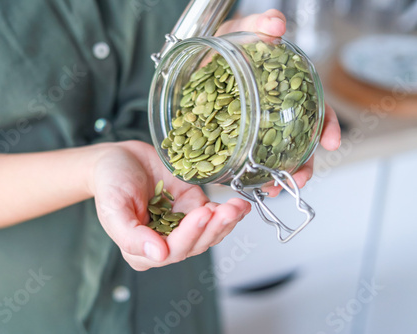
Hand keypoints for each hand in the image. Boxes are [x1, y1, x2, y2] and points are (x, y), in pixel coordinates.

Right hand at [91, 141, 250, 270]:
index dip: (190, 234)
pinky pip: (214, 215)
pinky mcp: (193, 206)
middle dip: (214, 228)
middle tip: (227, 210)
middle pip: (196, 244)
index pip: (172, 250)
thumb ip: (131, 236)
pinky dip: (229, 212)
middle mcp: (165, 241)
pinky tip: (240, 205)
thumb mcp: (112, 209)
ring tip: (236, 207)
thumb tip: (159, 256)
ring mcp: (182, 224)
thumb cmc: (109, 183)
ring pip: (209, 233)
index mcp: (143, 250)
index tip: (201, 213)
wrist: (118, 157)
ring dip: (226, 222)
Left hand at [217, 10, 341, 195]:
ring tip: (271, 189)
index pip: (316, 108)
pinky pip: (244, 162)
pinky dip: (248, 176)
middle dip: (303, 164)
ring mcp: (254, 129)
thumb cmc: (221, 47)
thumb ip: (258, 25)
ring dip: (277, 176)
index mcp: (285, 90)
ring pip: (274, 157)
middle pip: (298, 142)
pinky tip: (247, 185)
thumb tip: (276, 24)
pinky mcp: (232, 140)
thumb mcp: (238, 32)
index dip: (328, 124)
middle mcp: (274, 113)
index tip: (332, 142)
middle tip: (300, 178)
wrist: (192, 63)